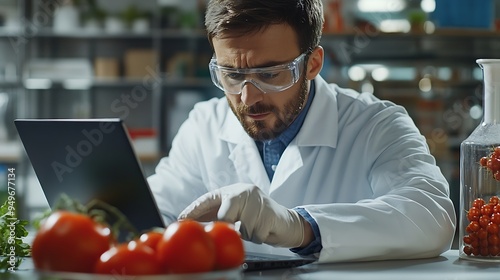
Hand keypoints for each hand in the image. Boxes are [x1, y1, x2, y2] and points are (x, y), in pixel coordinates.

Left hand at [178, 183, 304, 247]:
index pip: (209, 198)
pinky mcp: (269, 214)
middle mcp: (244, 192)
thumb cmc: (258, 218)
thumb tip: (190, 222)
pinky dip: (258, 237)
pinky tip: (264, 230)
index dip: (194, 209)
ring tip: (255, 227)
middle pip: (226, 214)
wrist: (288, 222)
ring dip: (247, 233)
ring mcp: (258, 201)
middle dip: (228, 226)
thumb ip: (217, 214)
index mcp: (233, 191)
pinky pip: (255, 234)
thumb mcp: (237, 212)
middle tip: (235, 229)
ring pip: (242, 228)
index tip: (180, 219)